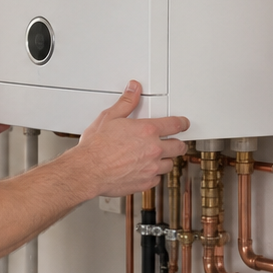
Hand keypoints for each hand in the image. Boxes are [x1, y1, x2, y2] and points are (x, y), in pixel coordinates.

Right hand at [69, 81, 189, 197]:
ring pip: (170, 164)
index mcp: (147, 131)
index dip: (182, 123)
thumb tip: (134, 89)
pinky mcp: (145, 183)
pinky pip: (158, 179)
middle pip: (179, 147)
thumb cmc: (96, 147)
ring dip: (166, 159)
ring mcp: (151, 168)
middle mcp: (153, 150)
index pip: (175, 125)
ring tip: (159, 157)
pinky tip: (147, 170)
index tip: (184, 124)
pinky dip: (154, 174)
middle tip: (175, 142)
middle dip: (179, 143)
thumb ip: (126, 102)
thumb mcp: (109, 117)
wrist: (88, 170)